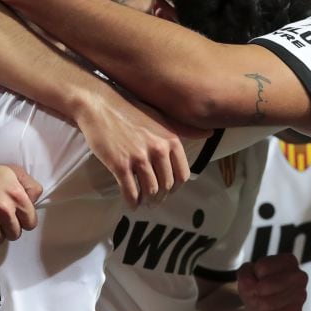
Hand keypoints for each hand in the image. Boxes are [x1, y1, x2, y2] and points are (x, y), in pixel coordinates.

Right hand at [74, 87, 202, 206]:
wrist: (100, 106)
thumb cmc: (130, 111)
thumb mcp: (161, 118)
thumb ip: (185, 129)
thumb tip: (210, 133)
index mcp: (171, 140)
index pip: (182, 175)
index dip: (176, 187)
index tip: (168, 191)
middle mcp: (158, 149)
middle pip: (166, 186)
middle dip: (161, 197)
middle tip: (153, 201)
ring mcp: (138, 157)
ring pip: (150, 191)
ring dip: (147, 202)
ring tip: (143, 203)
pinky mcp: (119, 164)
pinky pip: (130, 192)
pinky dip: (132, 202)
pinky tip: (131, 204)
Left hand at [237, 253, 307, 310]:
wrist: (263, 310)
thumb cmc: (257, 287)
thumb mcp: (246, 275)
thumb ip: (245, 274)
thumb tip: (252, 286)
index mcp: (288, 261)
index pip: (263, 266)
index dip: (253, 275)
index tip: (257, 279)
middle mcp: (299, 276)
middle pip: (267, 284)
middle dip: (256, 292)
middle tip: (255, 294)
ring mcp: (301, 295)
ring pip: (270, 302)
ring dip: (259, 304)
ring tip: (259, 304)